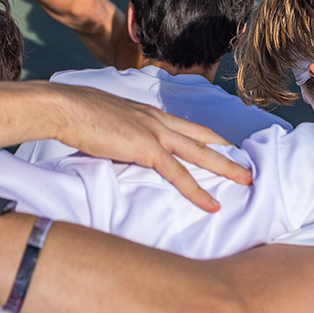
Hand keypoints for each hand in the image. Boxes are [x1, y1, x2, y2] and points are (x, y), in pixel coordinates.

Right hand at [49, 85, 251, 211]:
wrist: (65, 107)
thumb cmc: (76, 115)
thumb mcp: (106, 121)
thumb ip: (121, 132)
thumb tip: (120, 144)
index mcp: (148, 113)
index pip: (187, 126)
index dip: (209, 138)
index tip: (226, 147)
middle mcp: (157, 120)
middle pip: (202, 138)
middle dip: (228, 153)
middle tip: (248, 166)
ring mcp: (154, 133)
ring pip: (200, 153)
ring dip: (226, 168)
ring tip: (246, 181)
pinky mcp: (146, 149)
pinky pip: (178, 174)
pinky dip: (197, 191)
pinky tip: (212, 204)